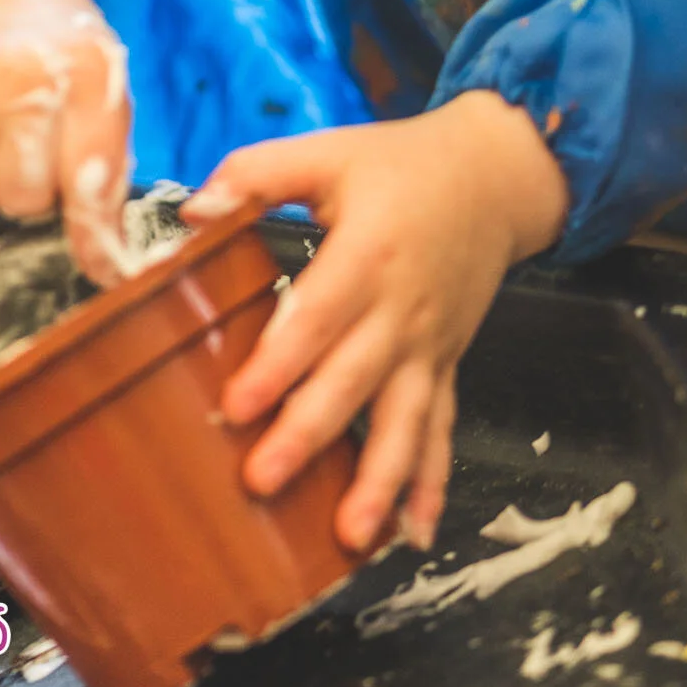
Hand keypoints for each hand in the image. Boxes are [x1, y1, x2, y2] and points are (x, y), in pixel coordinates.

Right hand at [0, 0, 133, 279]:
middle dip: (31, 194)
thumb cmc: (52, 39)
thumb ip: (107, 165)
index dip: (95, 235)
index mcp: (83, 75)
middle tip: (33, 157)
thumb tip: (108, 262)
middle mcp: (17, 83)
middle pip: (22, 203)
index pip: (91, 182)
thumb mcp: (100, 82)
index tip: (102, 267)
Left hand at [181, 91, 568, 553]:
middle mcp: (402, 308)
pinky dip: (431, 483)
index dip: (277, 364)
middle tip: (264, 479)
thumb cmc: (403, 165)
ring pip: (404, 420)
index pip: (317, 317)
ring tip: (350, 535)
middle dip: (308, 435)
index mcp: (368, 252)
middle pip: (352, 379)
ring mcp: (428, 344)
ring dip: (379, 481)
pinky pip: (441, 430)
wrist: (494, 176)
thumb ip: (257, 174)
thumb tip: (192, 210)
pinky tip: (416, 532)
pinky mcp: (445, 364)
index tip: (235, 406)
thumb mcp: (329, 152)